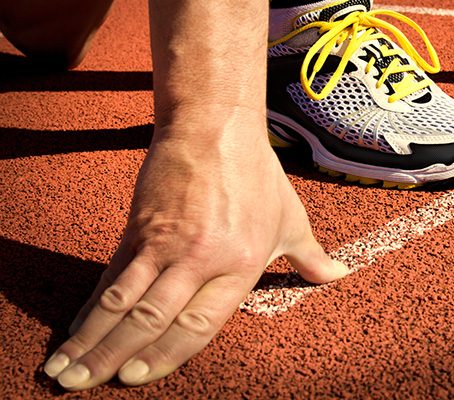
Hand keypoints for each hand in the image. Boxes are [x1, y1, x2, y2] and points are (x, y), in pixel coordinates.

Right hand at [43, 130, 348, 389]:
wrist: (215, 127)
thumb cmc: (257, 175)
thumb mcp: (291, 219)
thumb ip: (311, 257)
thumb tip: (339, 275)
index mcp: (241, 264)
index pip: (200, 323)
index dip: (167, 354)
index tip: (136, 377)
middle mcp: (201, 258)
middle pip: (153, 319)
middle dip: (116, 357)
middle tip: (85, 385)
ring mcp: (165, 242)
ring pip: (123, 301)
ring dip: (92, 339)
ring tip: (66, 370)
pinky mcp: (139, 226)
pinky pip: (111, 273)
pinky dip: (91, 304)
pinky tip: (75, 326)